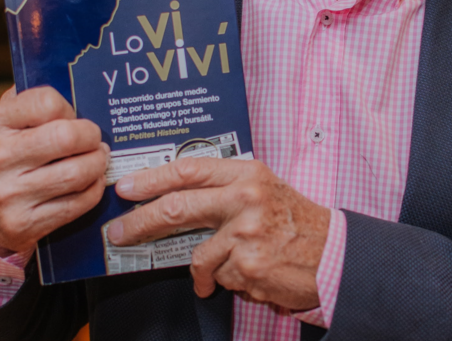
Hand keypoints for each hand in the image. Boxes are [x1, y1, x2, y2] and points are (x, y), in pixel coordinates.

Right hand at [0, 86, 108, 255]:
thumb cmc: (5, 154)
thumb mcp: (5, 122)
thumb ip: (30, 100)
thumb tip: (72, 83)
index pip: (47, 102)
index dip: (69, 107)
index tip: (71, 116)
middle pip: (67, 137)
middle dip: (91, 136)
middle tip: (94, 138)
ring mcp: (8, 195)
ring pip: (77, 173)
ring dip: (98, 164)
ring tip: (98, 158)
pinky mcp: (23, 225)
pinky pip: (78, 204)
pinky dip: (94, 189)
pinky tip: (92, 182)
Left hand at [109, 158, 329, 310]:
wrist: (332, 254)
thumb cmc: (294, 222)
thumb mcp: (263, 189)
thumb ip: (224, 188)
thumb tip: (172, 197)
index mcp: (247, 173)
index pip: (189, 169)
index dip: (152, 179)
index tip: (126, 187)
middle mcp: (245, 198)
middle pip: (178, 207)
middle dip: (140, 222)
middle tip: (118, 232)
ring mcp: (246, 233)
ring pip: (199, 255)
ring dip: (206, 269)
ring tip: (226, 268)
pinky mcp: (248, 266)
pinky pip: (218, 278)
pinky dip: (227, 281)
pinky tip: (250, 274)